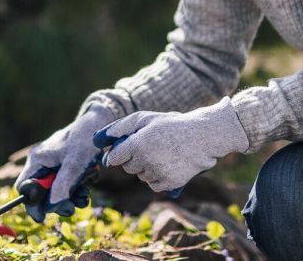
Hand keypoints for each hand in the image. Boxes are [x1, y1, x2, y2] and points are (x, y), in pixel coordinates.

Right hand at [17, 104, 116, 221]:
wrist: (102, 122)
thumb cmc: (86, 139)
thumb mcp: (75, 164)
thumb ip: (62, 186)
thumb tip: (51, 207)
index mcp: (38, 159)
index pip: (24, 187)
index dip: (31, 204)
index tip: (43, 217)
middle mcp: (43, 162)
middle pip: (41, 192)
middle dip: (57, 201)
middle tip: (72, 207)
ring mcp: (54, 163)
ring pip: (56, 189)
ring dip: (70, 196)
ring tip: (84, 195)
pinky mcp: (66, 165)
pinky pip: (67, 183)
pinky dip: (77, 187)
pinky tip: (88, 181)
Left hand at [92, 97, 248, 192]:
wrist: (202, 136)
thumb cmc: (171, 124)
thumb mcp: (145, 118)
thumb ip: (120, 127)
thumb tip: (100, 139)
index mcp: (137, 144)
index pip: (114, 158)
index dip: (115, 155)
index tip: (119, 153)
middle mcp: (145, 161)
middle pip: (127, 168)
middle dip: (133, 159)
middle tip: (148, 148)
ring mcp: (158, 173)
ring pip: (141, 176)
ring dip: (146, 168)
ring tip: (162, 154)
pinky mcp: (170, 184)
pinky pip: (154, 185)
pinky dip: (157, 178)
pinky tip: (168, 164)